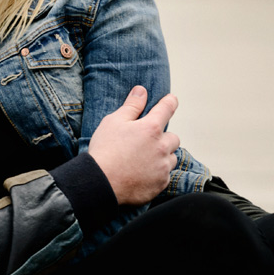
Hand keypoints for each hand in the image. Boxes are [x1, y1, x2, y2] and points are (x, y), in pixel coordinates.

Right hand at [87, 85, 180, 205]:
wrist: (100, 183)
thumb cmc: (105, 150)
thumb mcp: (114, 122)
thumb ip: (131, 106)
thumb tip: (141, 91)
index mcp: (151, 128)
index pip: (167, 108)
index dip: (170, 102)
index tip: (171, 100)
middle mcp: (162, 147)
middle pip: (174, 138)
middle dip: (164, 138)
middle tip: (147, 142)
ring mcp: (163, 167)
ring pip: (171, 158)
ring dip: (163, 157)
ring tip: (143, 160)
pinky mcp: (160, 184)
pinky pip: (165, 176)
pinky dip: (157, 174)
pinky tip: (141, 174)